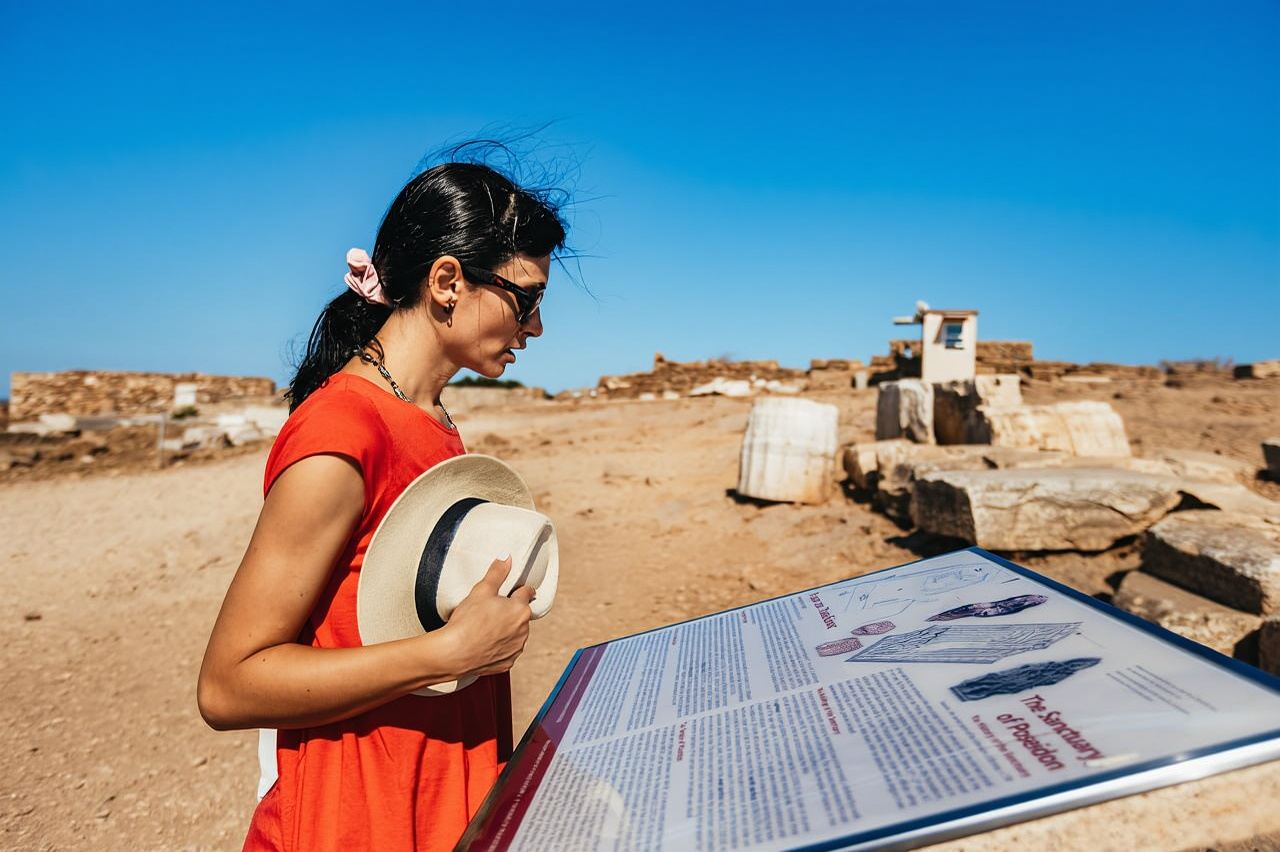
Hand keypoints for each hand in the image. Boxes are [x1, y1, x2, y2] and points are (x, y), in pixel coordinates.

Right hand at [440, 556, 534, 677]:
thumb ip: (496, 573)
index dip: (519, 589)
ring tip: (486, 627)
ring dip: (507, 629)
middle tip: (491, 610)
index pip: (526, 592)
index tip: (515, 589)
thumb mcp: (481, 590)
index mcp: (520, 609)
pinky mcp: (508, 662)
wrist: (454, 653)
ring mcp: (517, 647)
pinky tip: (486, 643)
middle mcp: (524, 629)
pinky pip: (508, 650)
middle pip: (521, 614)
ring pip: (516, 633)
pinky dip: (500, 647)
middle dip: (511, 611)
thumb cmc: (467, 621)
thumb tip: (507, 558)